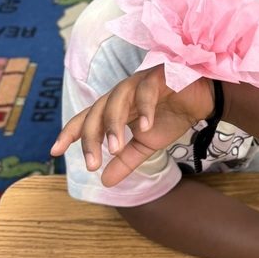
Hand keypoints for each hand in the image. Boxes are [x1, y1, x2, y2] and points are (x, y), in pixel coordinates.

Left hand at [51, 66, 214, 185]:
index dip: (70, 133)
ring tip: (116, 148)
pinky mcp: (158, 75)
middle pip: (97, 112)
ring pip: (116, 99)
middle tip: (93, 163)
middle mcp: (122, 93)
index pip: (87, 119)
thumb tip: (104, 182)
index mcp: (116, 107)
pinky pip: (146, 90)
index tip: (55, 151)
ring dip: (113, 124)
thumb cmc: (171, 116)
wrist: (203, 100)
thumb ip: (125, 161)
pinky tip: (144, 127)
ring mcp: (138, 82)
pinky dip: (144, 108)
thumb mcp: (146, 144)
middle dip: (92, 138)